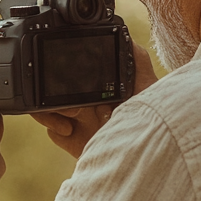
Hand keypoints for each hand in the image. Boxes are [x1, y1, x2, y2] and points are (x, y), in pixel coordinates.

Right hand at [30, 40, 158, 159]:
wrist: (144, 161)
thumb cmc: (151, 125)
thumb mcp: (149, 89)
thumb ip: (139, 63)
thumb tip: (129, 39)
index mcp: (103, 90)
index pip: (78, 75)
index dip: (72, 72)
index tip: (75, 72)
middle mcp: (90, 105)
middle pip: (59, 89)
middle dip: (60, 92)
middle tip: (78, 103)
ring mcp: (79, 123)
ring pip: (49, 107)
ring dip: (53, 108)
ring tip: (73, 114)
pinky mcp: (72, 141)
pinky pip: (51, 131)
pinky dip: (55, 128)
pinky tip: (71, 131)